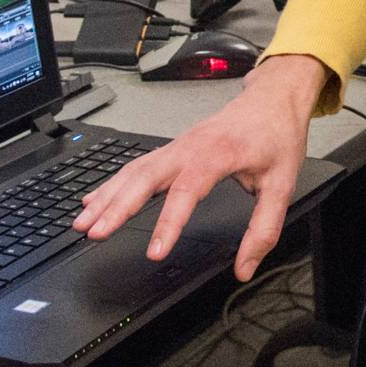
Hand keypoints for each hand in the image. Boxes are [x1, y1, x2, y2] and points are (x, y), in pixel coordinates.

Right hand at [73, 53, 324, 281]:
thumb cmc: (275, 136)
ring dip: (106, 196)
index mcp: (217, 155)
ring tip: (83, 223)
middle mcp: (189, 148)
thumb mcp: (282, 184)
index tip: (155, 251)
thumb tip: (246, 267)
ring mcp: (176, 147)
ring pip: (133, 170)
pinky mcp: (171, 149)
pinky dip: (111, 183)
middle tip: (95, 233)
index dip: (168, 223)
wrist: (272, 99)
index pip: (186, 191)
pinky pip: (135, 166)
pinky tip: (93, 199)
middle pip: (145, 177)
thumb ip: (264, 229)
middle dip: (116, 206)